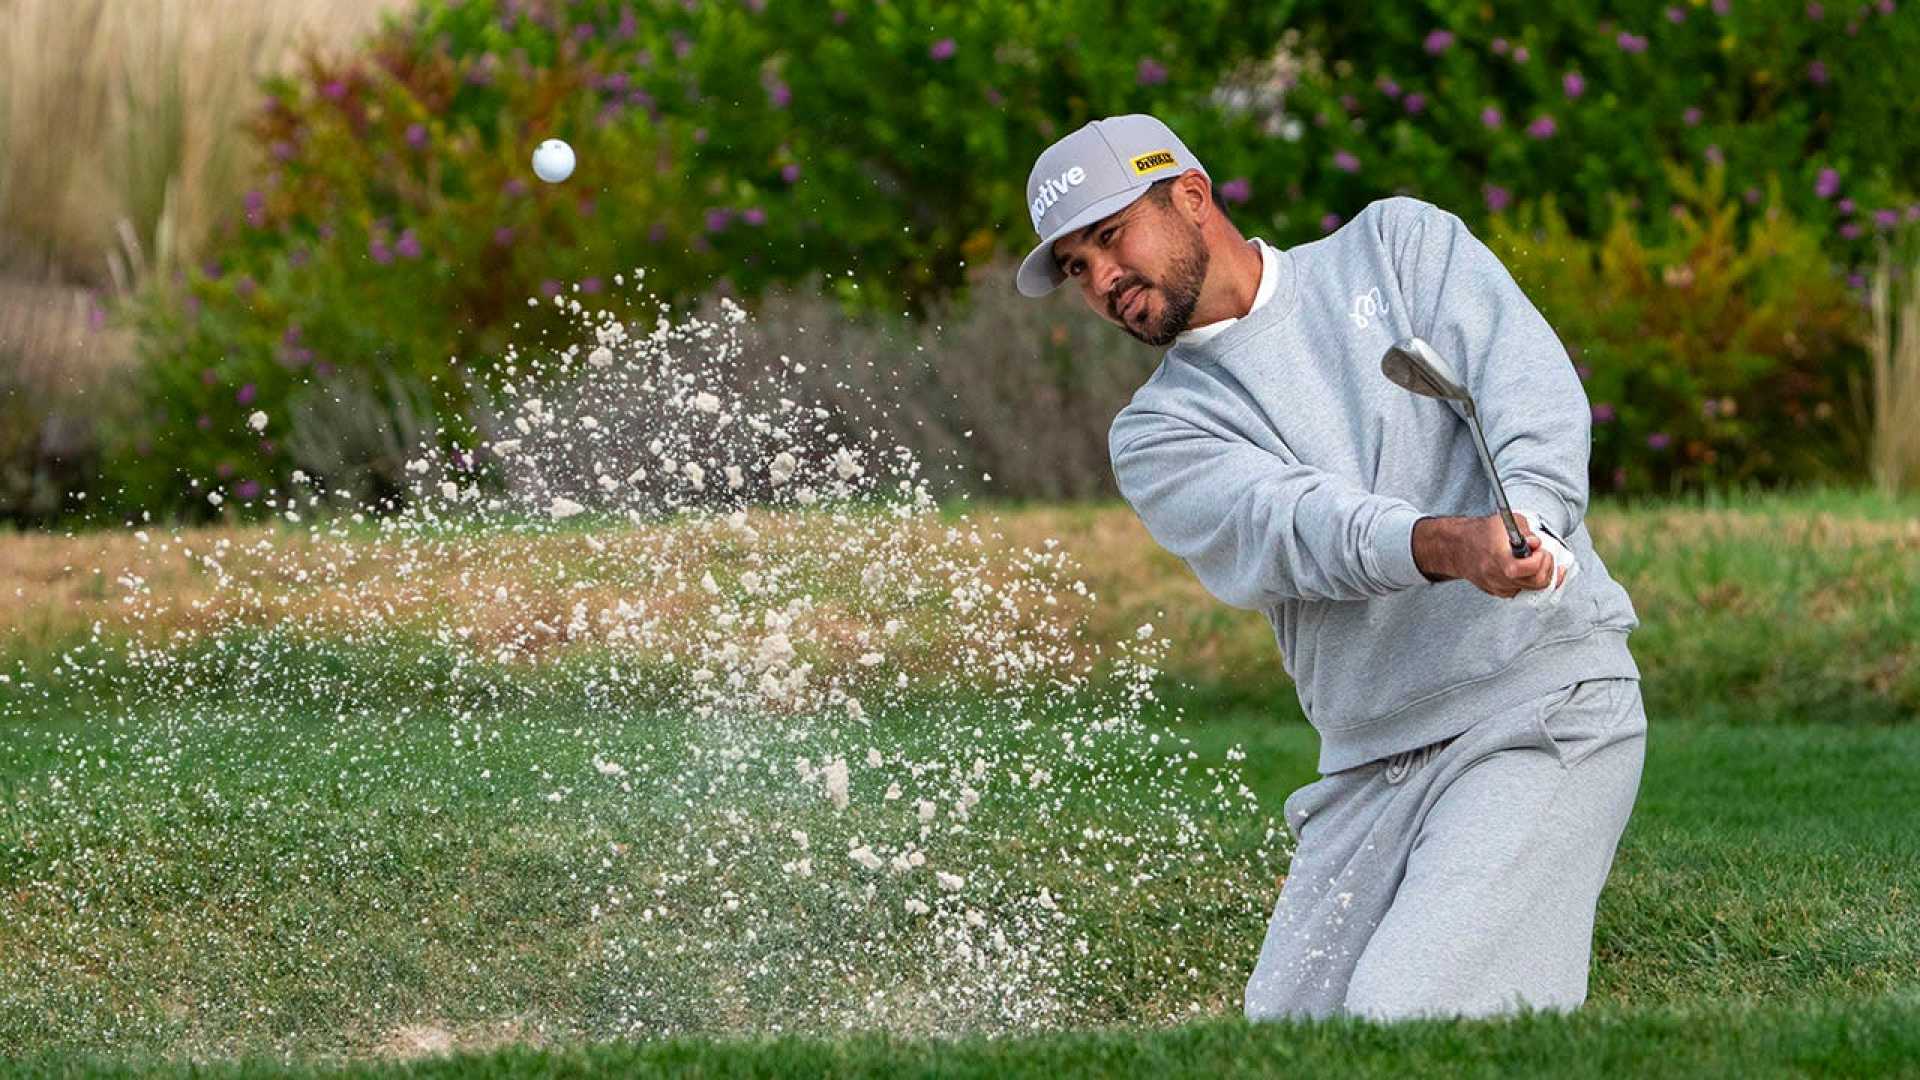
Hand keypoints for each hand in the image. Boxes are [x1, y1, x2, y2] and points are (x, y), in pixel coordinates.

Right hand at [1413, 512, 1564, 598]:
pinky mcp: (1498, 592)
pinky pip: (1522, 590)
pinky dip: (1527, 581)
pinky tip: (1525, 570)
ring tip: (1533, 560)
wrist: (1458, 546)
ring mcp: (1499, 587)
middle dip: (1546, 568)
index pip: (1533, 569)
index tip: (1539, 548)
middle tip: (1541, 555)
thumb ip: (1526, 532)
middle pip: (1538, 583)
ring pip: (1532, 588)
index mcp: (1501, 559)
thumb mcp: (1508, 521)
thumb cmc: (1483, 532)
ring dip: (1539, 574)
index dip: (1542, 558)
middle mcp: (1499, 577)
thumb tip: (1537, 544)